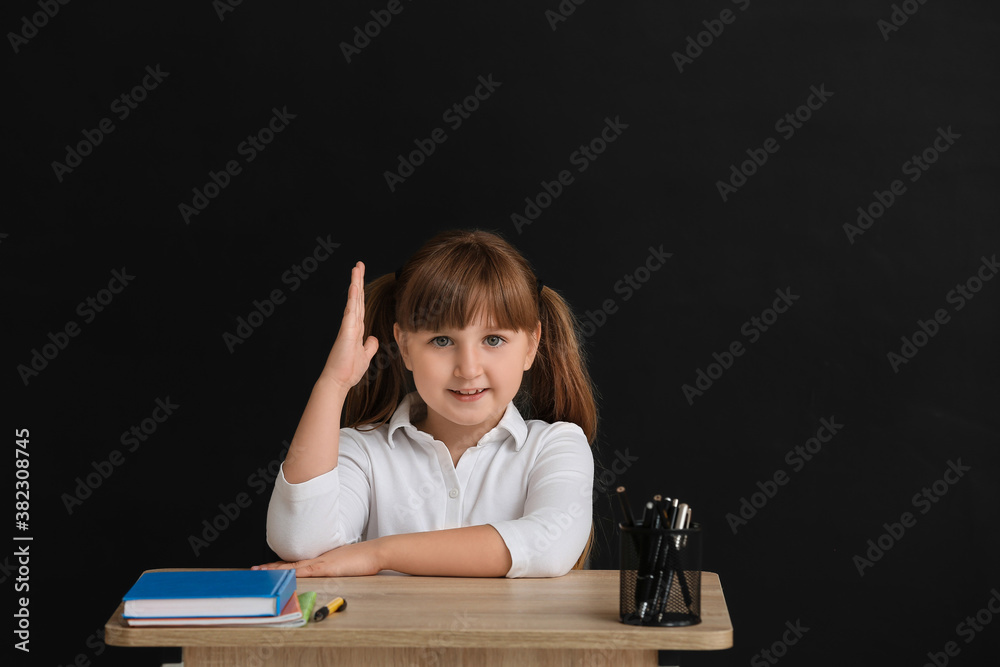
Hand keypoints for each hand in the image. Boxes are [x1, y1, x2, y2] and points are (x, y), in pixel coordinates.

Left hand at [252, 540, 383, 576]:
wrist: (375, 552)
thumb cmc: (363, 558)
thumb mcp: (344, 562)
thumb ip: (334, 565)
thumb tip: (329, 570)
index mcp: (321, 558)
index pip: (296, 562)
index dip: (280, 565)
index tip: (266, 568)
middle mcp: (318, 558)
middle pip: (290, 563)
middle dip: (271, 567)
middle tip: (254, 570)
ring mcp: (322, 562)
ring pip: (294, 566)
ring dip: (277, 569)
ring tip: (261, 572)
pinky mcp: (328, 567)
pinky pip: (307, 570)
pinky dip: (294, 572)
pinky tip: (284, 575)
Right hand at [319, 261, 379, 391]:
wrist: (338, 381)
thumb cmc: (349, 370)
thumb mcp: (365, 356)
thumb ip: (369, 346)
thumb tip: (373, 338)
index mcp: (356, 329)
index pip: (360, 305)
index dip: (361, 291)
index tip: (361, 277)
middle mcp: (351, 325)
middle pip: (356, 298)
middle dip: (358, 281)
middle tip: (359, 264)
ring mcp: (348, 327)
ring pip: (353, 301)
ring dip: (355, 284)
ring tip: (356, 268)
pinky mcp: (346, 332)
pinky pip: (351, 312)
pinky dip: (353, 299)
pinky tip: (354, 288)